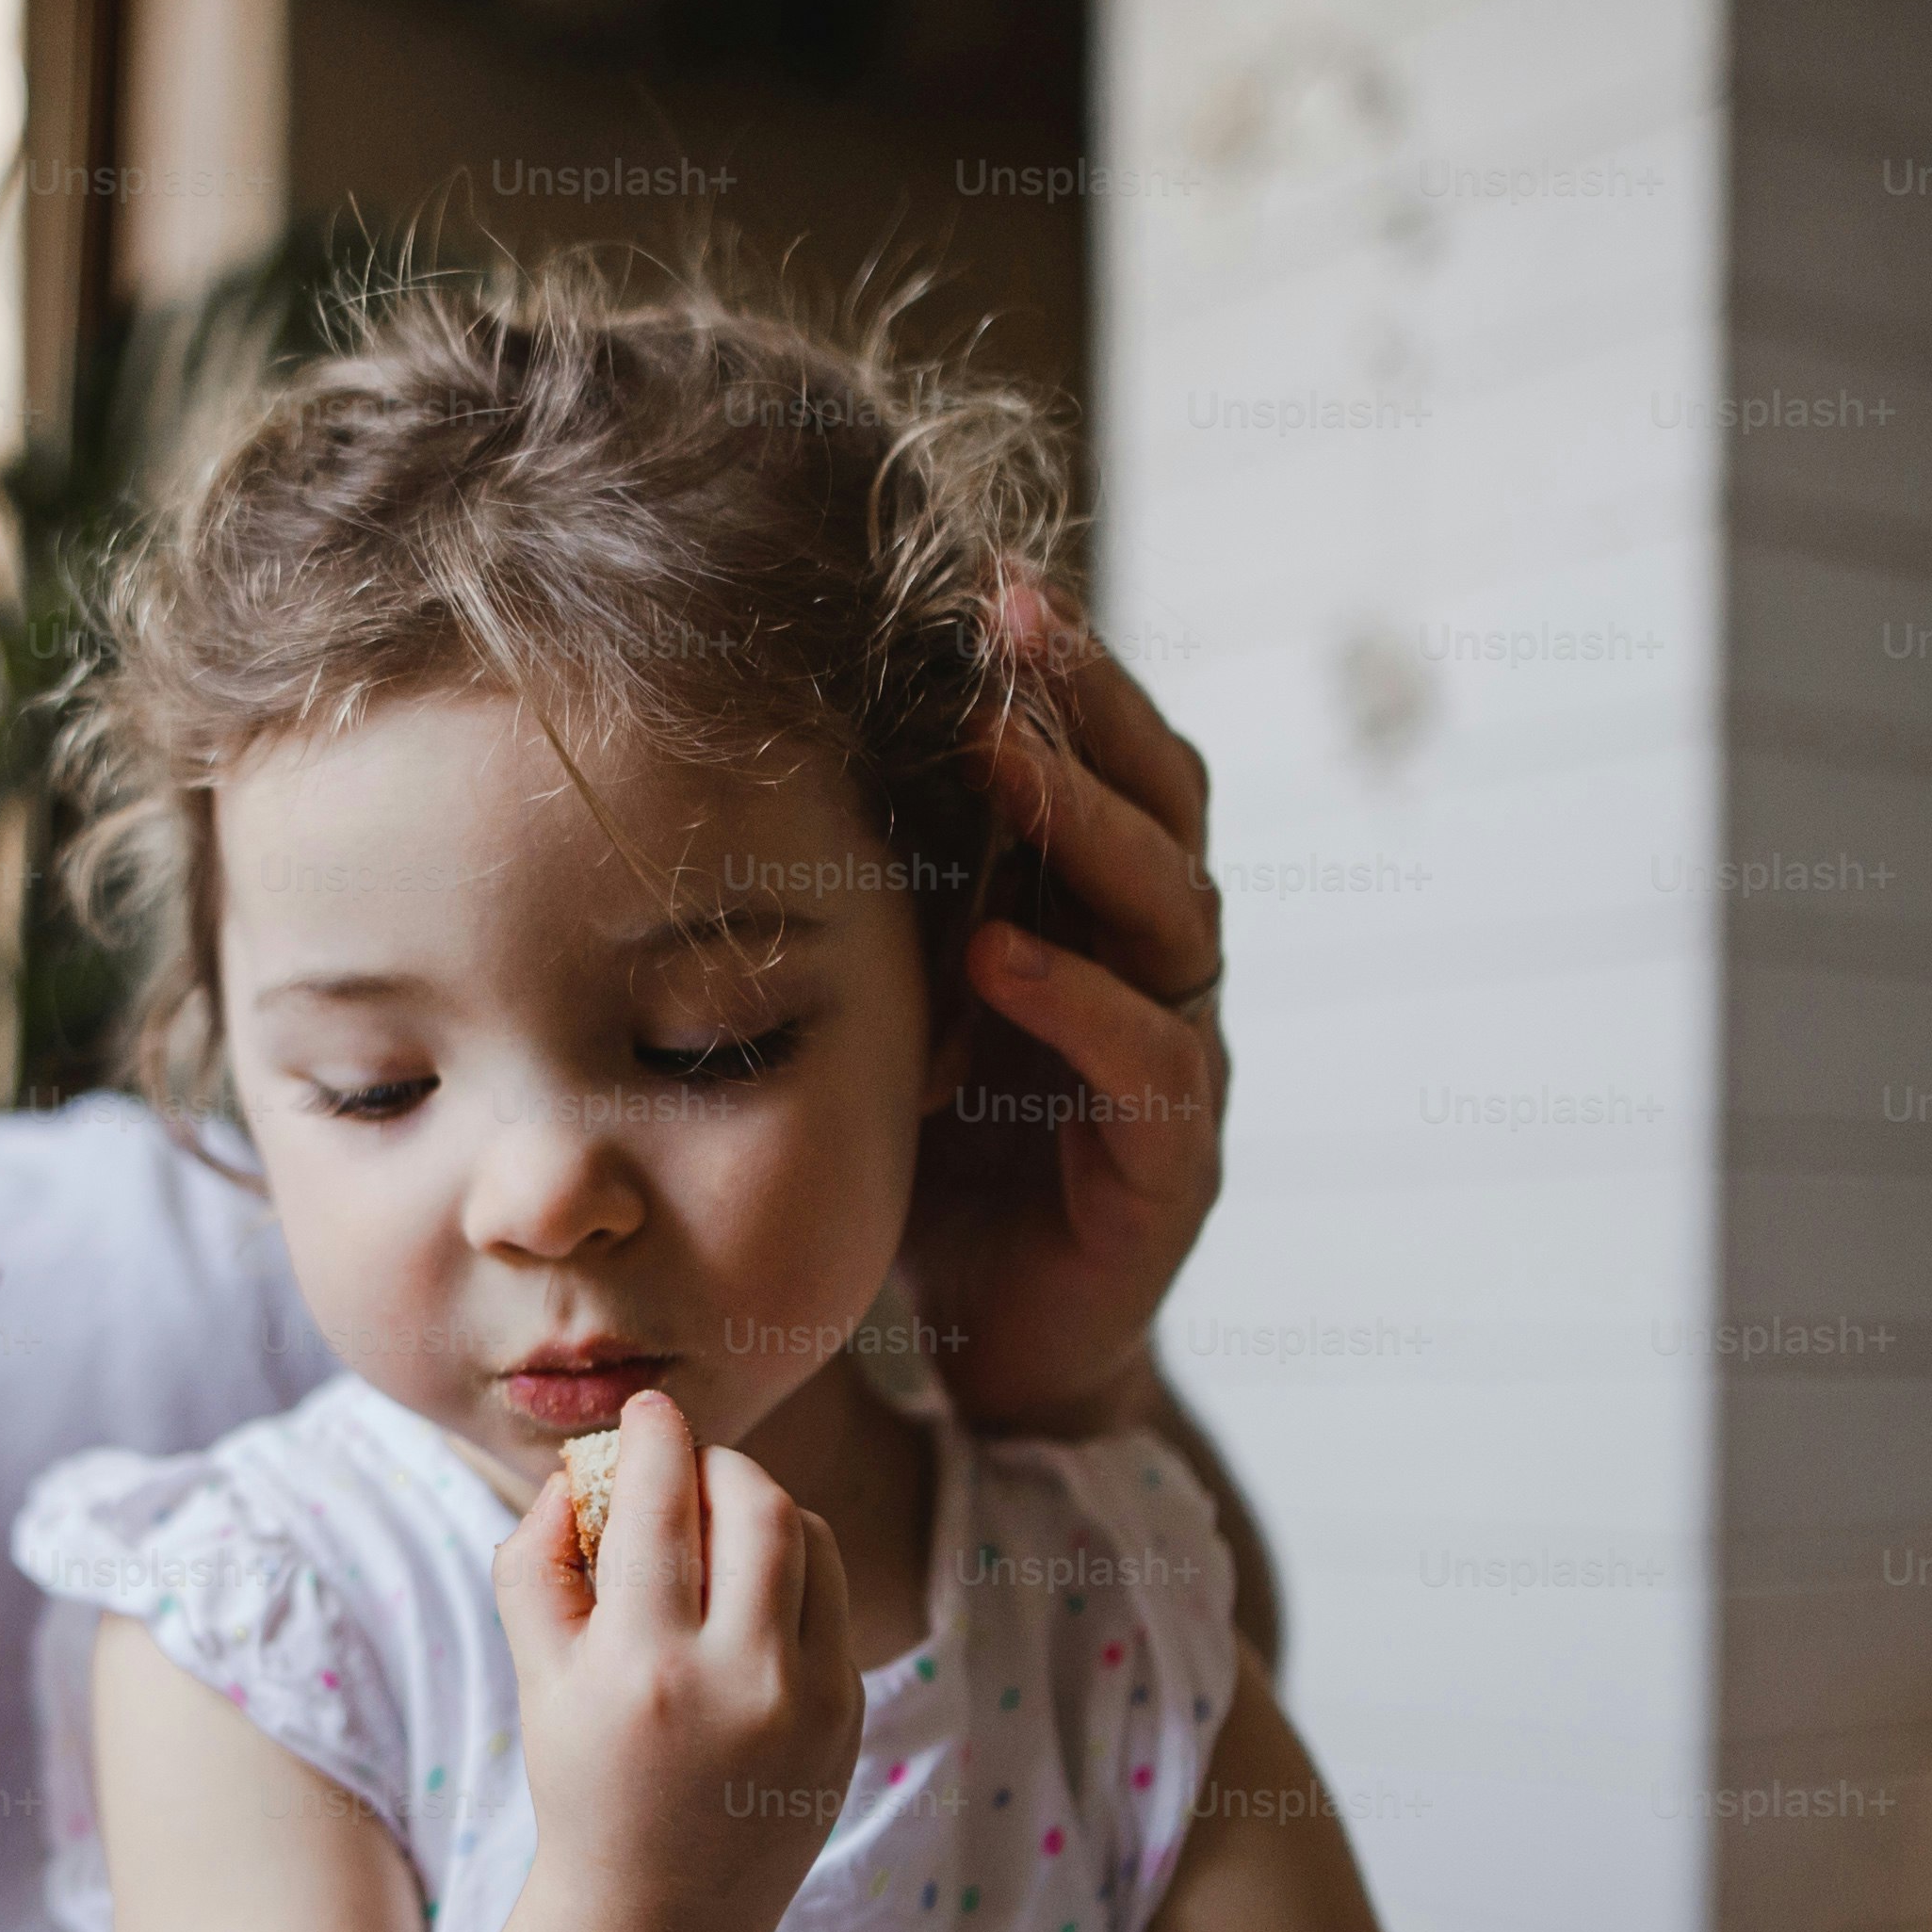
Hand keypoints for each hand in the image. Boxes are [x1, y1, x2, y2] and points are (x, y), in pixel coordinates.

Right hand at [486, 1389, 857, 1931]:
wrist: (661, 1910)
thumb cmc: (584, 1779)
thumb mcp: (537, 1676)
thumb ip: (535, 1562)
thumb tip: (579, 1471)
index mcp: (643, 1669)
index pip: (661, 1505)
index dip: (655, 1437)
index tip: (646, 1411)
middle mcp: (737, 1682)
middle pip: (757, 1503)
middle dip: (721, 1463)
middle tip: (688, 1466)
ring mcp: (807, 1702)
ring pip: (810, 1540)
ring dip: (763, 1507)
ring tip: (719, 1524)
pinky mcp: (848, 1716)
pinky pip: (833, 1597)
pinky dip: (794, 1568)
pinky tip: (753, 1588)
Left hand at [902, 594, 1224, 1436]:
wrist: (996, 1354)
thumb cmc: (940, 1166)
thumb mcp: (901, 1009)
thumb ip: (884, 901)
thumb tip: (753, 760)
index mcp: (1097, 921)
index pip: (1105, 765)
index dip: (1059, 674)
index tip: (982, 578)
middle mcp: (1157, 971)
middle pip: (1158, 805)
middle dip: (1088, 708)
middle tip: (1013, 623)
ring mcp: (1177, 1062)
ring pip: (1167, 913)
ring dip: (1083, 829)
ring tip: (1004, 758)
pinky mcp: (1171, 1164)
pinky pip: (1147, 1060)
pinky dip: (1076, 1001)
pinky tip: (1003, 953)